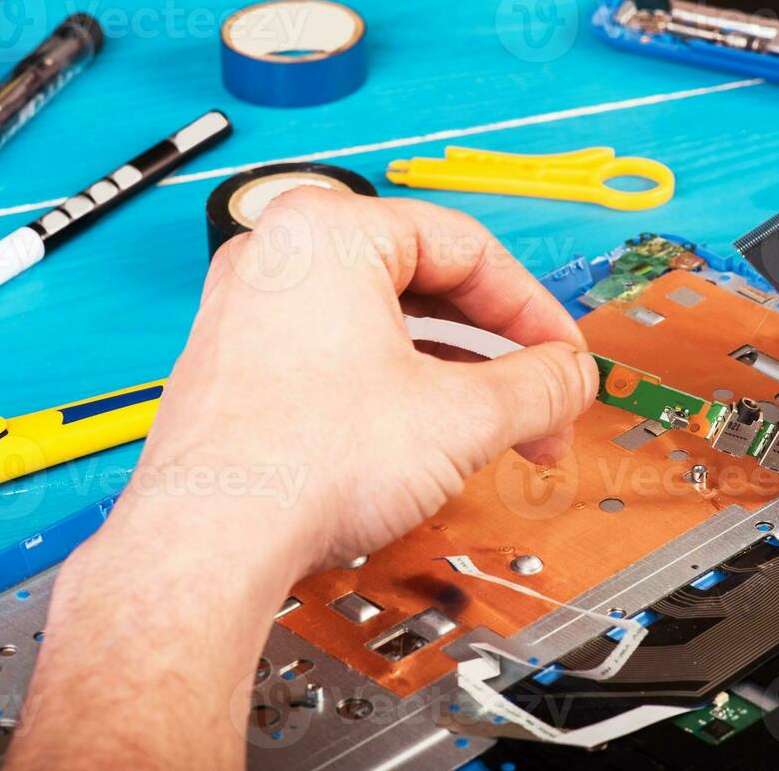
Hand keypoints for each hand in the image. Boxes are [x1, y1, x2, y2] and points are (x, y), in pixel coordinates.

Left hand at [137, 187, 599, 566]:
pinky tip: (427, 440)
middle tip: (537, 403)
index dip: (532, 310)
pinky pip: (339, 354)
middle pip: (426, 285)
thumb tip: (570, 377)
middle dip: (495, 354)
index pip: (467, 247)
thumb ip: (537, 386)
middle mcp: (279, 255)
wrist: (208, 546)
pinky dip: (395, 388)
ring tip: (492, 433)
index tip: (561, 358)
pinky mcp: (238, 364)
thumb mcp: (460, 417)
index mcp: (328, 231)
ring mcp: (250, 310)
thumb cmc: (297, 464)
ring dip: (452, 377)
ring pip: (384, 324)